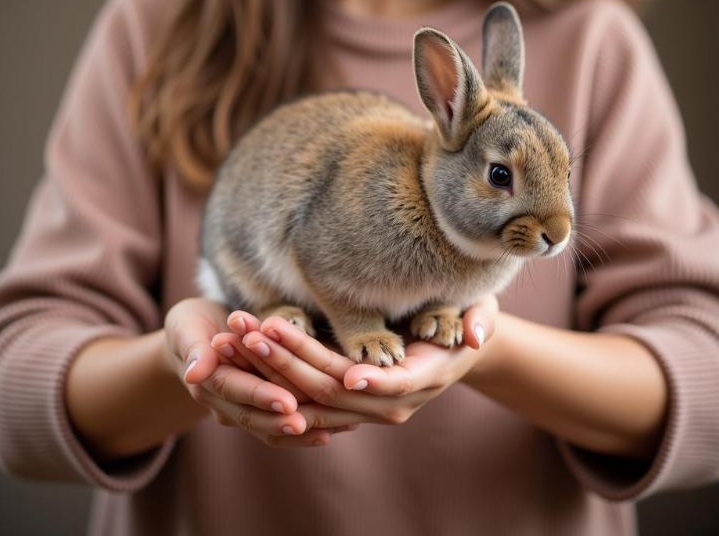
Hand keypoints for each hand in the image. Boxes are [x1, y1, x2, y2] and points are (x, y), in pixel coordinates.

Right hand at [164, 298, 348, 446]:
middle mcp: (223, 403)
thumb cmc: (191, 325)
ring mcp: (240, 409)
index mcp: (207, 382)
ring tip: (329, 430)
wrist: (195, 339)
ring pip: (268, 426)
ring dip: (297, 431)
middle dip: (280, 420)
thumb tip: (194, 373)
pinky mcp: (256, 409)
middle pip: (253, 415)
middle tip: (308, 423)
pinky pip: (276, 426)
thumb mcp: (186, 327)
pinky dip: (302, 433)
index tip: (287, 403)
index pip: (234, 390)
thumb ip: (193, 347)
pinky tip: (329, 433)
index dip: (260, 396)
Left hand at [210, 297, 498, 429]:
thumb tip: (475, 336)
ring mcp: (364, 404)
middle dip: (294, 362)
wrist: (450, 347)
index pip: (390, 387)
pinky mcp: (343, 397)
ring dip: (272, 369)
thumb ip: (479, 321)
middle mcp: (389, 401)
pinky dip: (273, 375)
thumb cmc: (465, 321)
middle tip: (257, 331)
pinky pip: (303, 393)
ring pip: (310, 395)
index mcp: (421, 379)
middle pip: (335, 390)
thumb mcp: (481, 313)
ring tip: (238, 336)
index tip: (343, 371)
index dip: (366, 379)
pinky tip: (243, 351)